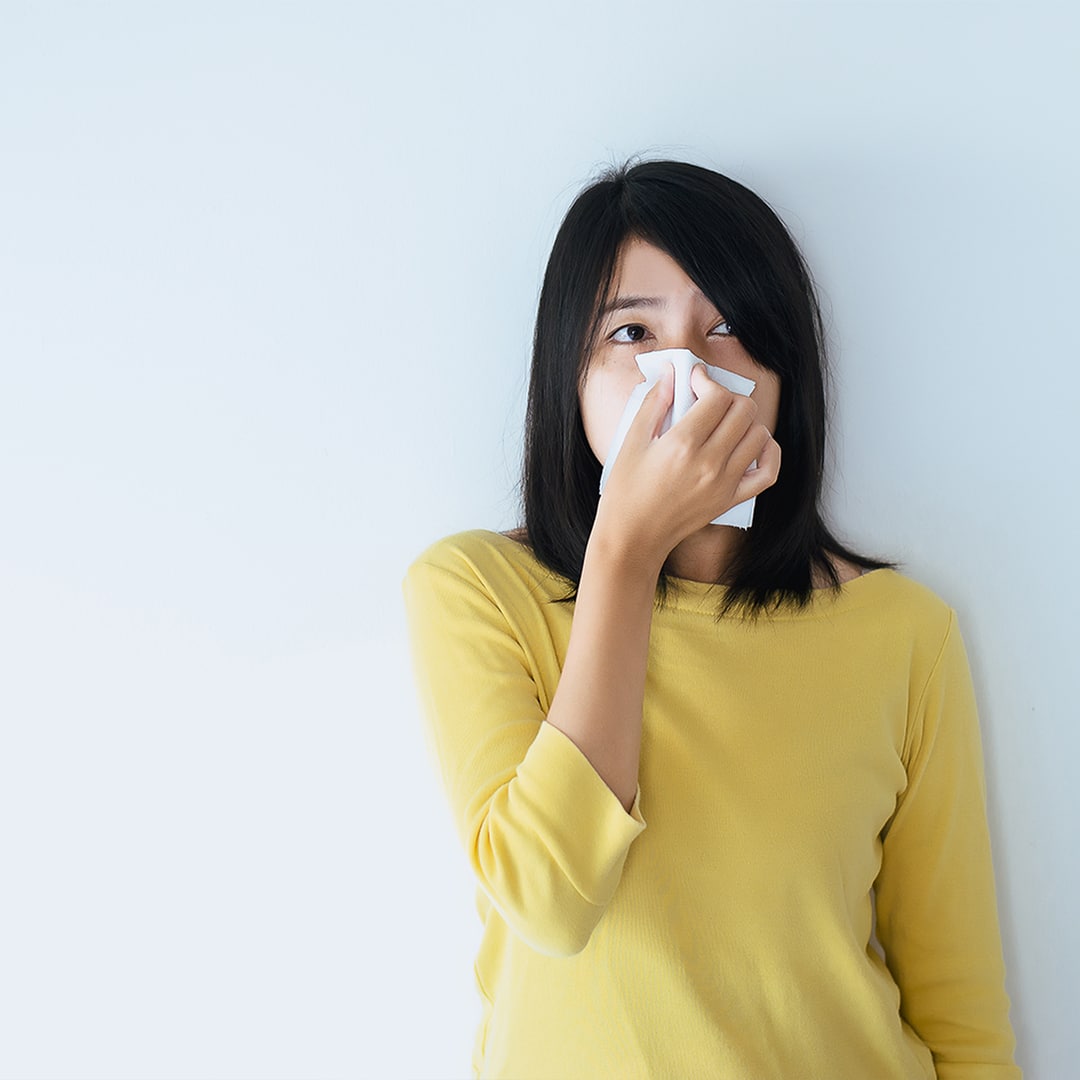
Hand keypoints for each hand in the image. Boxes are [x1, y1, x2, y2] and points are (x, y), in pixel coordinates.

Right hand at [592, 362, 780, 568]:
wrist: (633, 535)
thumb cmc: (627, 490)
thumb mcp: (631, 442)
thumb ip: (654, 403)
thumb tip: (670, 373)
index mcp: (682, 445)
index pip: (716, 397)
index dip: (707, 380)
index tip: (694, 381)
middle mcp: (709, 463)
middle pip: (743, 410)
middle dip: (727, 396)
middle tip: (708, 401)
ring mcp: (725, 483)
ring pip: (758, 434)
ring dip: (745, 421)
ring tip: (723, 423)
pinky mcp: (732, 499)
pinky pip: (769, 471)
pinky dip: (768, 452)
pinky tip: (752, 444)